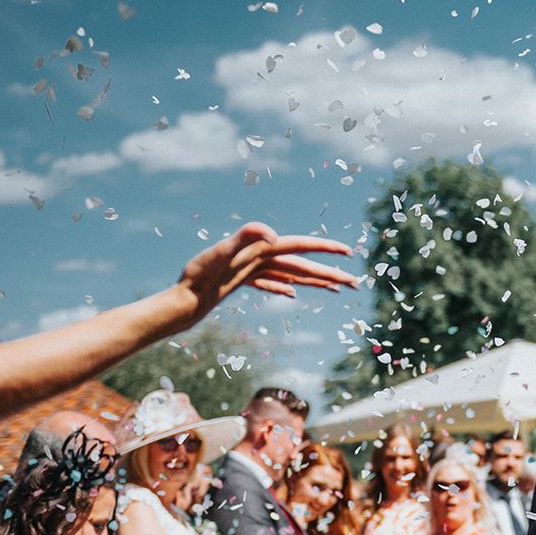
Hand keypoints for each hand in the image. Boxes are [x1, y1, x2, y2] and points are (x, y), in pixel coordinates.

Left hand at [172, 222, 356, 326]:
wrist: (180, 299)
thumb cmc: (197, 276)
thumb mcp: (219, 254)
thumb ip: (245, 237)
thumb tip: (275, 235)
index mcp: (260, 249)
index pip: (299, 246)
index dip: (324, 248)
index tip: (347, 252)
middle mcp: (259, 257)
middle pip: (301, 264)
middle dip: (329, 273)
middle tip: (354, 283)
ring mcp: (251, 269)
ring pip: (291, 274)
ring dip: (314, 281)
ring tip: (335, 289)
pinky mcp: (241, 281)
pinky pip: (269, 283)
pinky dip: (283, 287)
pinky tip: (292, 293)